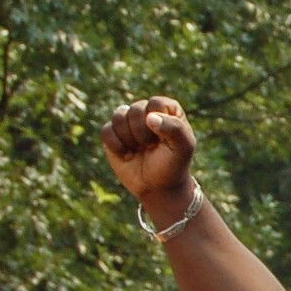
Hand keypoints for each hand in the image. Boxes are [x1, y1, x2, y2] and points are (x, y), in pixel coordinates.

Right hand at [102, 96, 199, 213]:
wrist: (158, 187)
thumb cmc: (173, 164)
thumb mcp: (184, 147)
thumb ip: (174, 128)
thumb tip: (149, 117)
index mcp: (167, 110)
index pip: (156, 103)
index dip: (157, 122)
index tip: (164, 139)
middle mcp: (147, 112)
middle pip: (135, 109)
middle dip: (143, 133)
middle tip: (151, 147)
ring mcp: (128, 122)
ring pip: (118, 116)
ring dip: (129, 139)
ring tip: (139, 150)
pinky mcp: (113, 134)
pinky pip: (106, 130)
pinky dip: (116, 146)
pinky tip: (127, 155)